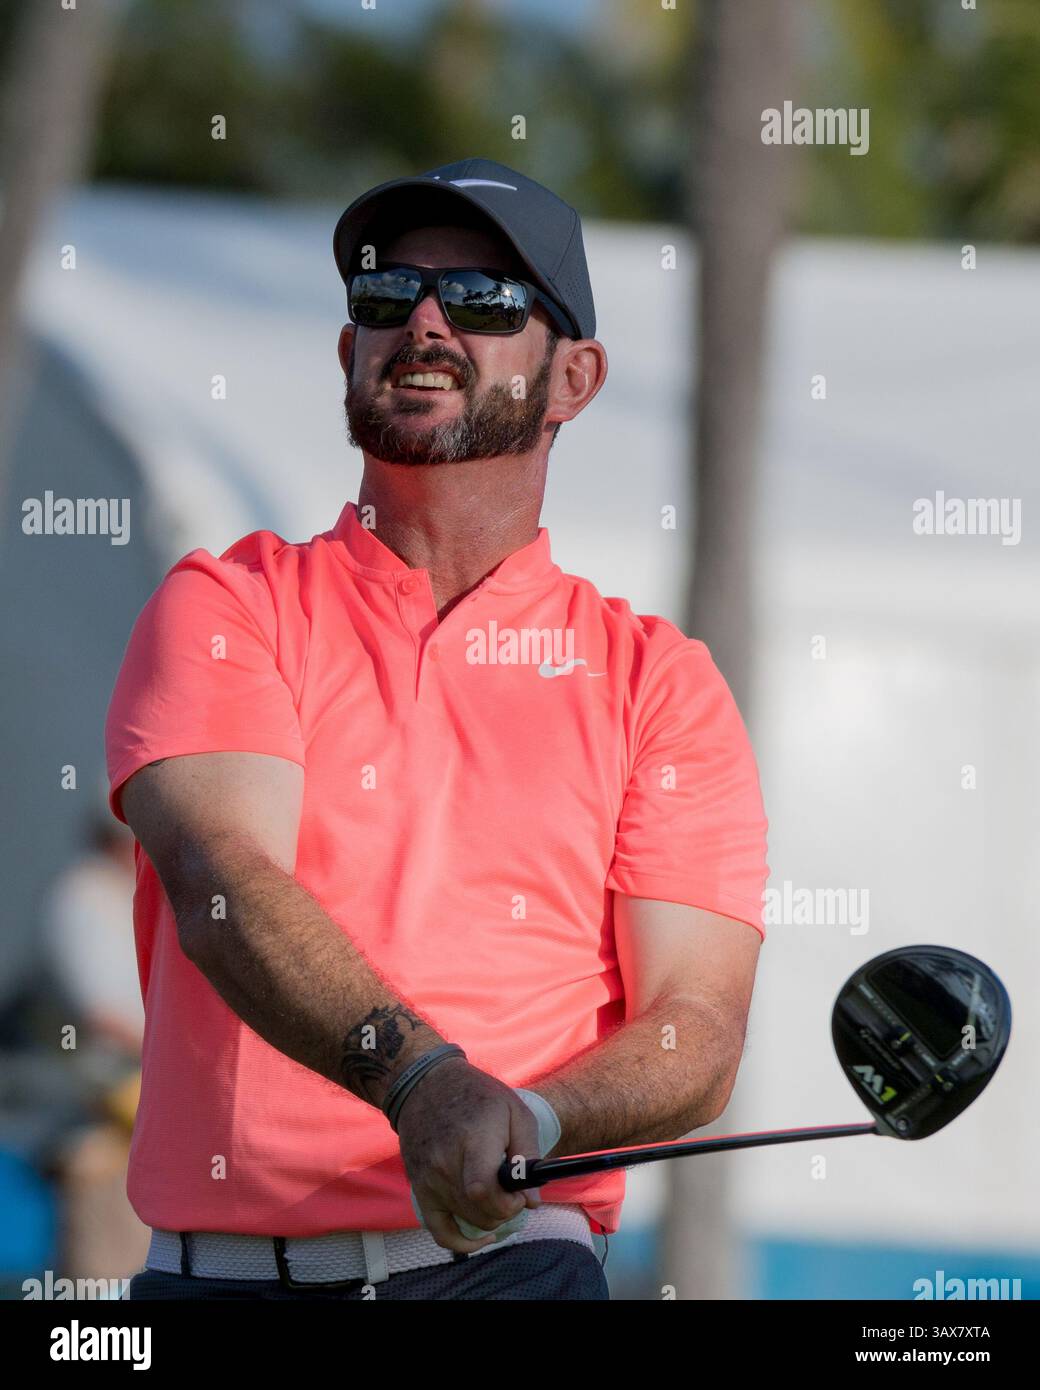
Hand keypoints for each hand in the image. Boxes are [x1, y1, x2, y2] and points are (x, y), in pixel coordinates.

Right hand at [397, 1057, 541, 1252]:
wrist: (426, 1084)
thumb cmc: (478, 1095)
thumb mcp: (514, 1111)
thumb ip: (527, 1154)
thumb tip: (532, 1201)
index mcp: (472, 1140)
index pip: (484, 1191)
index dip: (508, 1204)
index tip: (520, 1195)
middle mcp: (445, 1163)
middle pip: (478, 1212)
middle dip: (505, 1211)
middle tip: (513, 1193)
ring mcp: (428, 1179)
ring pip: (466, 1222)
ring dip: (490, 1219)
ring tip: (499, 1198)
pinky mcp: (419, 1189)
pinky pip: (439, 1231)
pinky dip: (462, 1243)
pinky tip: (481, 1238)